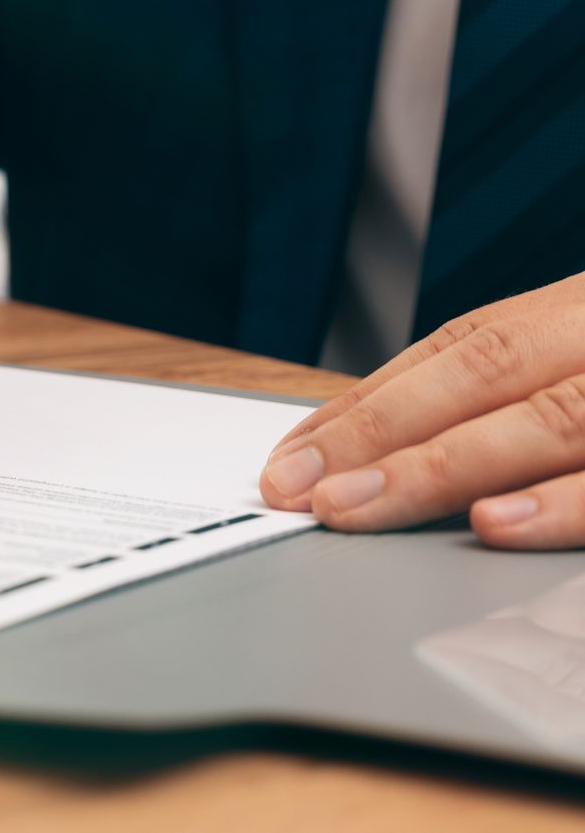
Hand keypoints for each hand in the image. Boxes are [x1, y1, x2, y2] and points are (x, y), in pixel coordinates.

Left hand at [259, 275, 584, 546]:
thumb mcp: (583, 352)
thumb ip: (511, 391)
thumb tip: (386, 450)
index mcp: (569, 318)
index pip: (451, 354)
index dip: (362, 406)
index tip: (288, 460)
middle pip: (482, 376)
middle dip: (378, 433)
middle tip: (297, 489)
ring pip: (546, 421)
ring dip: (439, 468)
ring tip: (353, 505)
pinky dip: (558, 506)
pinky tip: (492, 524)